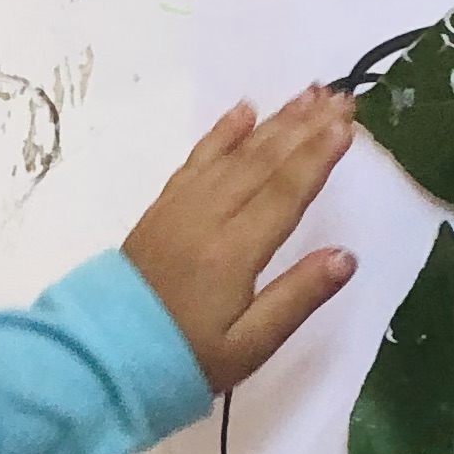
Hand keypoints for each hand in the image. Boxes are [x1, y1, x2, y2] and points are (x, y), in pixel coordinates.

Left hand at [126, 89, 355, 394]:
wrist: (105, 359)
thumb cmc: (186, 359)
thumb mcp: (250, 346)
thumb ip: (297, 298)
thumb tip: (346, 257)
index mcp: (234, 253)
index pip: (285, 193)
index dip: (318, 158)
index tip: (348, 125)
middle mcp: (207, 218)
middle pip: (263, 161)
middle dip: (306, 126)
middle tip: (341, 97)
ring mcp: (181, 208)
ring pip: (234, 153)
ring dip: (274, 120)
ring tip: (309, 93)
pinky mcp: (162, 209)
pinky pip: (197, 159)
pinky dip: (222, 132)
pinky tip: (244, 111)